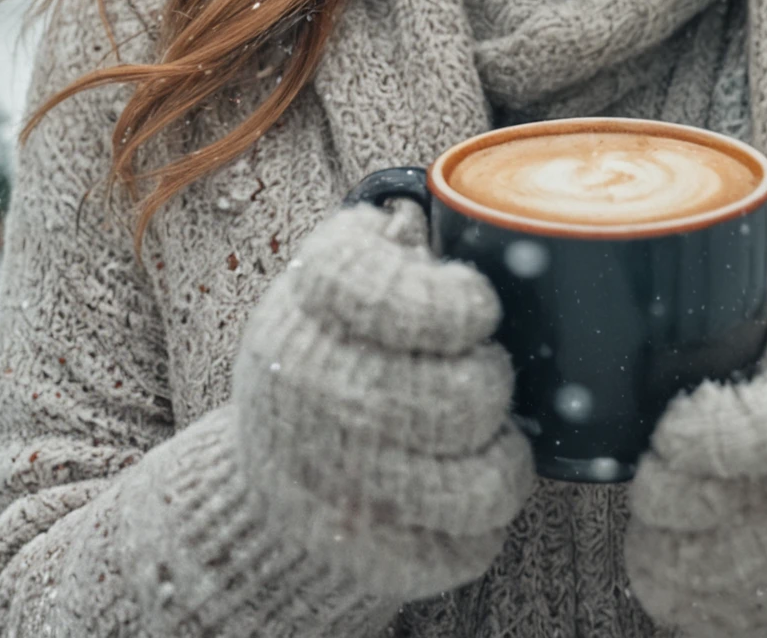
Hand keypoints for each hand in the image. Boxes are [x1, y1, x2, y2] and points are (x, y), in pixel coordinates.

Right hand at [233, 202, 533, 601]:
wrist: (264, 459)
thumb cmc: (332, 345)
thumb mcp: (340, 271)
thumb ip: (395, 237)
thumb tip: (464, 214)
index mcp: (315, 300)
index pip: (404, 301)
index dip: (461, 305)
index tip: (473, 307)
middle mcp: (320, 391)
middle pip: (467, 397)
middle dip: (491, 381)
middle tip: (480, 372)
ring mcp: (341, 482)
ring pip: (482, 483)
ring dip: (502, 459)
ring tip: (485, 438)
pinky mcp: (367, 553)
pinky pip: (468, 549)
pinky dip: (480, 524)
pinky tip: (459, 490)